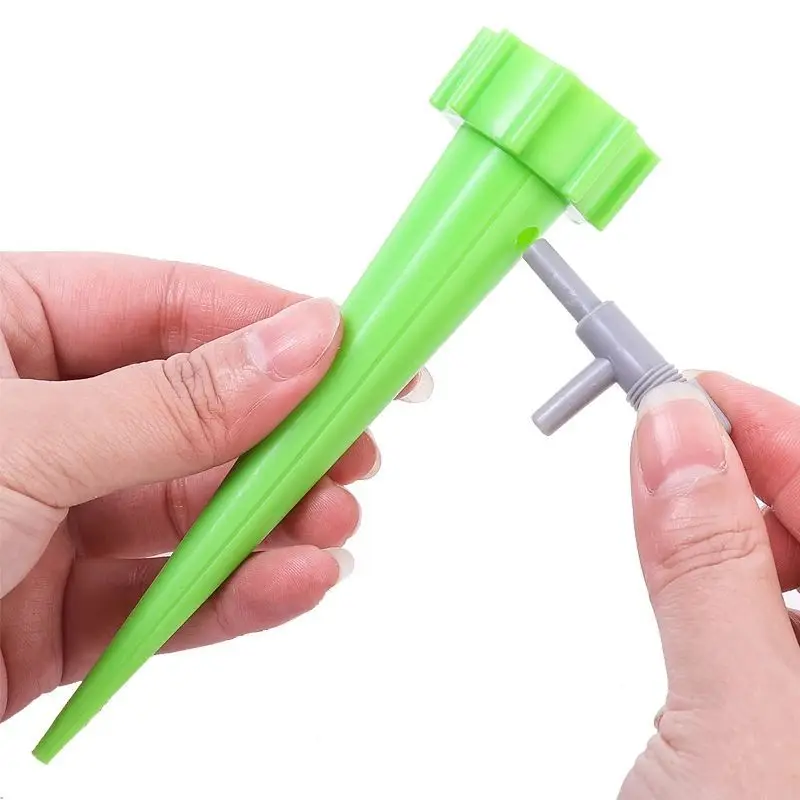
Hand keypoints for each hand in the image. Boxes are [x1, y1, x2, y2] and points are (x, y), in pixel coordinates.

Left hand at [0, 253, 431, 721]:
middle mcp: (43, 418)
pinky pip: (168, 597)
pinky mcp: (64, 613)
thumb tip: (302, 341)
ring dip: (273, 522)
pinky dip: (236, 594)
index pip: (177, 307)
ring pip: (194, 511)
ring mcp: (57, 518)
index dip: (279, 325)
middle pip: (201, 413)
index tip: (363, 349)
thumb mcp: (21, 440)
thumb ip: (174, 401)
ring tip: (335, 525)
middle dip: (287, 437)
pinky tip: (298, 581)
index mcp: (9, 329)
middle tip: (361, 449)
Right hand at [620, 373, 799, 798]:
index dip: (763, 423)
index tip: (677, 387)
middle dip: (736, 461)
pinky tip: (687, 572)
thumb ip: (706, 566)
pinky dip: (710, 573)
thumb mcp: (735, 713)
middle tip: (652, 425)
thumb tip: (671, 433)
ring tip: (660, 491)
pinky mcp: (779, 710)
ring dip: (719, 516)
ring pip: (780, 560)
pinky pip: (755, 608)